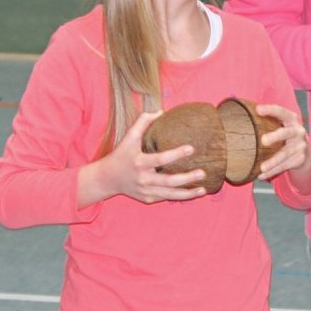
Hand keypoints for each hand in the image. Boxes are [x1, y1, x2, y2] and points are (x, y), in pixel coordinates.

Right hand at [78, 112, 207, 207]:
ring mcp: (146, 191)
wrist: (107, 179)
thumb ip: (143, 122)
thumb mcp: (128, 137)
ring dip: (188, 193)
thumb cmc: (121, 155)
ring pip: (170, 195)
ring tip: (203, 189)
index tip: (192, 148)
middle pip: (168, 181)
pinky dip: (180, 197)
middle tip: (202, 172)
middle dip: (187, 178)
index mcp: (139, 162)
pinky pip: (166, 198)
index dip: (177, 154)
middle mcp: (143, 179)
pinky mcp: (148, 199)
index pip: (161, 159)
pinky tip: (193, 193)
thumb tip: (161, 111)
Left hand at [254, 104, 310, 183]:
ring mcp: (300, 145)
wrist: (304, 149)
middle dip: (275, 136)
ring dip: (273, 162)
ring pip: (285, 154)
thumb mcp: (281, 124)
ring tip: (262, 168)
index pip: (281, 112)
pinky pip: (284, 166)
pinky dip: (273, 172)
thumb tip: (244, 114)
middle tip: (263, 140)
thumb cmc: (285, 133)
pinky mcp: (300, 159)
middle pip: (286, 133)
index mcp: (291, 119)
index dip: (270, 110)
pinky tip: (262, 176)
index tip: (258, 110)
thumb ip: (269, 120)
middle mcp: (298, 131)